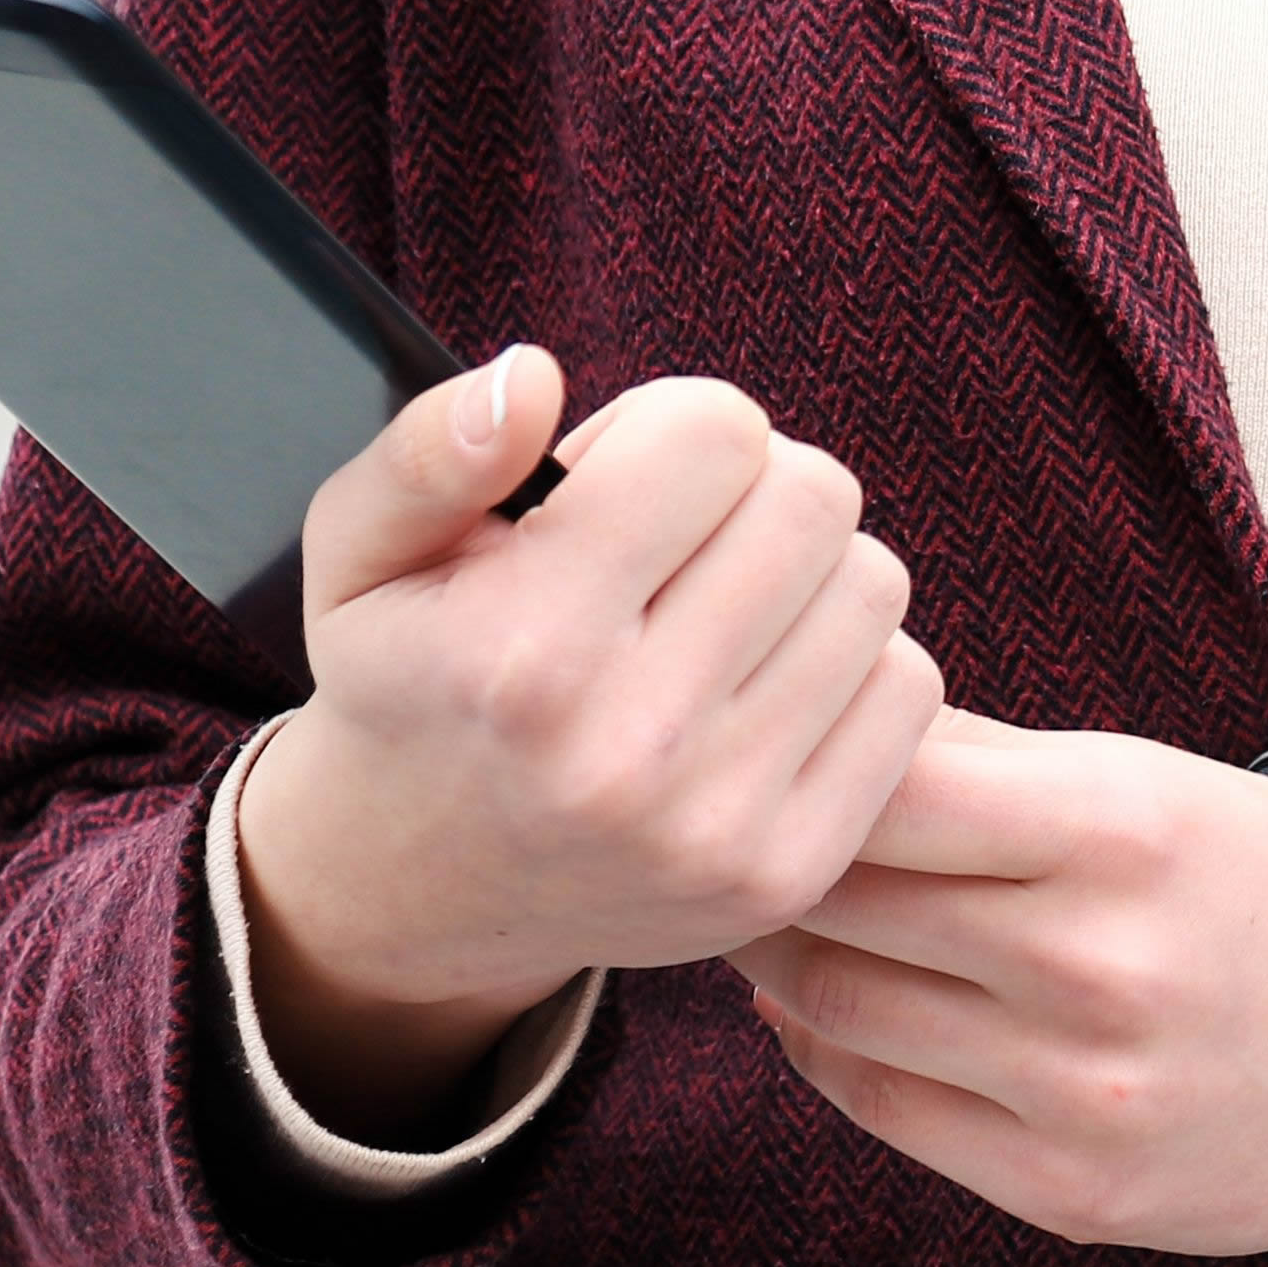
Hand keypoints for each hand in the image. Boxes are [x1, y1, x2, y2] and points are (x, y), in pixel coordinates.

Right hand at [232, 353, 942, 1143]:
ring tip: (713, 609)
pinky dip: (849, 664)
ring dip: (805, 573)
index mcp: (521, 653)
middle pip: (812, 496)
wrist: (422, 890)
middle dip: (749, 488)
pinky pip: (909, 689)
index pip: (716, 432)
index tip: (619, 481)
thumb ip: (429, 449)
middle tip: (675, 541)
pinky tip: (759, 683)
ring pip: (873, 583)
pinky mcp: (790, 875)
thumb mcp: (358, 554)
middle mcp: (626, 749)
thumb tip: (532, 376)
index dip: (671, 427)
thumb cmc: (409, 681)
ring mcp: (717, 825)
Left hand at [727, 712, 1267, 1255]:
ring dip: (783, 957)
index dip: (809, 761)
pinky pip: (889, 1108)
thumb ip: (1000, 765)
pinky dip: (831, 1048)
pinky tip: (822, 1003)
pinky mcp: (1073, 1194)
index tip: (778, 742)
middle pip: (845, 898)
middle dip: (776, 855)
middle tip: (733, 822)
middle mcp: (1095, 964)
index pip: (889, 783)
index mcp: (1123, 826)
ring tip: (765, 910)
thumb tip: (839, 730)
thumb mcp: (1165, 784)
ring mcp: (1081, 1093)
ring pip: (842, 1008)